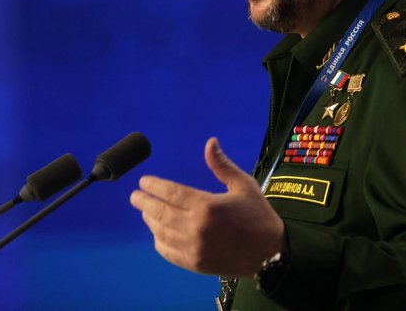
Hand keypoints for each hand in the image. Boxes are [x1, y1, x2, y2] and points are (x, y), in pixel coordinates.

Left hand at [130, 137, 283, 276]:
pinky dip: (159, 240)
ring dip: (151, 219)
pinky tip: (159, 232)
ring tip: (147, 212)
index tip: (143, 181)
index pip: (171, 193)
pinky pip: (168, 251)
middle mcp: (197, 228)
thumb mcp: (243, 185)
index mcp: (208, 206)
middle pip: (160, 212)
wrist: (270, 254)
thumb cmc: (258, 215)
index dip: (154, 186)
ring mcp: (194, 248)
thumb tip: (210, 142)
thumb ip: (221, 165)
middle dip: (144, 202)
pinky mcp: (195, 263)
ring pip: (161, 232)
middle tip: (135, 196)